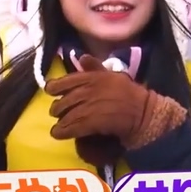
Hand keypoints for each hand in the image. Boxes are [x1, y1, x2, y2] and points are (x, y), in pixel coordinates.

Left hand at [44, 55, 186, 148]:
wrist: (141, 112)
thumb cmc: (128, 92)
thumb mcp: (111, 75)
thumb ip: (94, 67)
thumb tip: (81, 57)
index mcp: (91, 77)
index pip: (65, 81)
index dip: (54, 87)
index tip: (50, 90)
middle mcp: (86, 91)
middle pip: (63, 100)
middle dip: (58, 108)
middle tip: (58, 112)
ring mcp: (86, 107)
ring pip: (65, 115)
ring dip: (60, 121)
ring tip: (58, 125)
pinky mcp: (89, 123)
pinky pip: (70, 128)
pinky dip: (62, 132)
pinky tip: (59, 134)